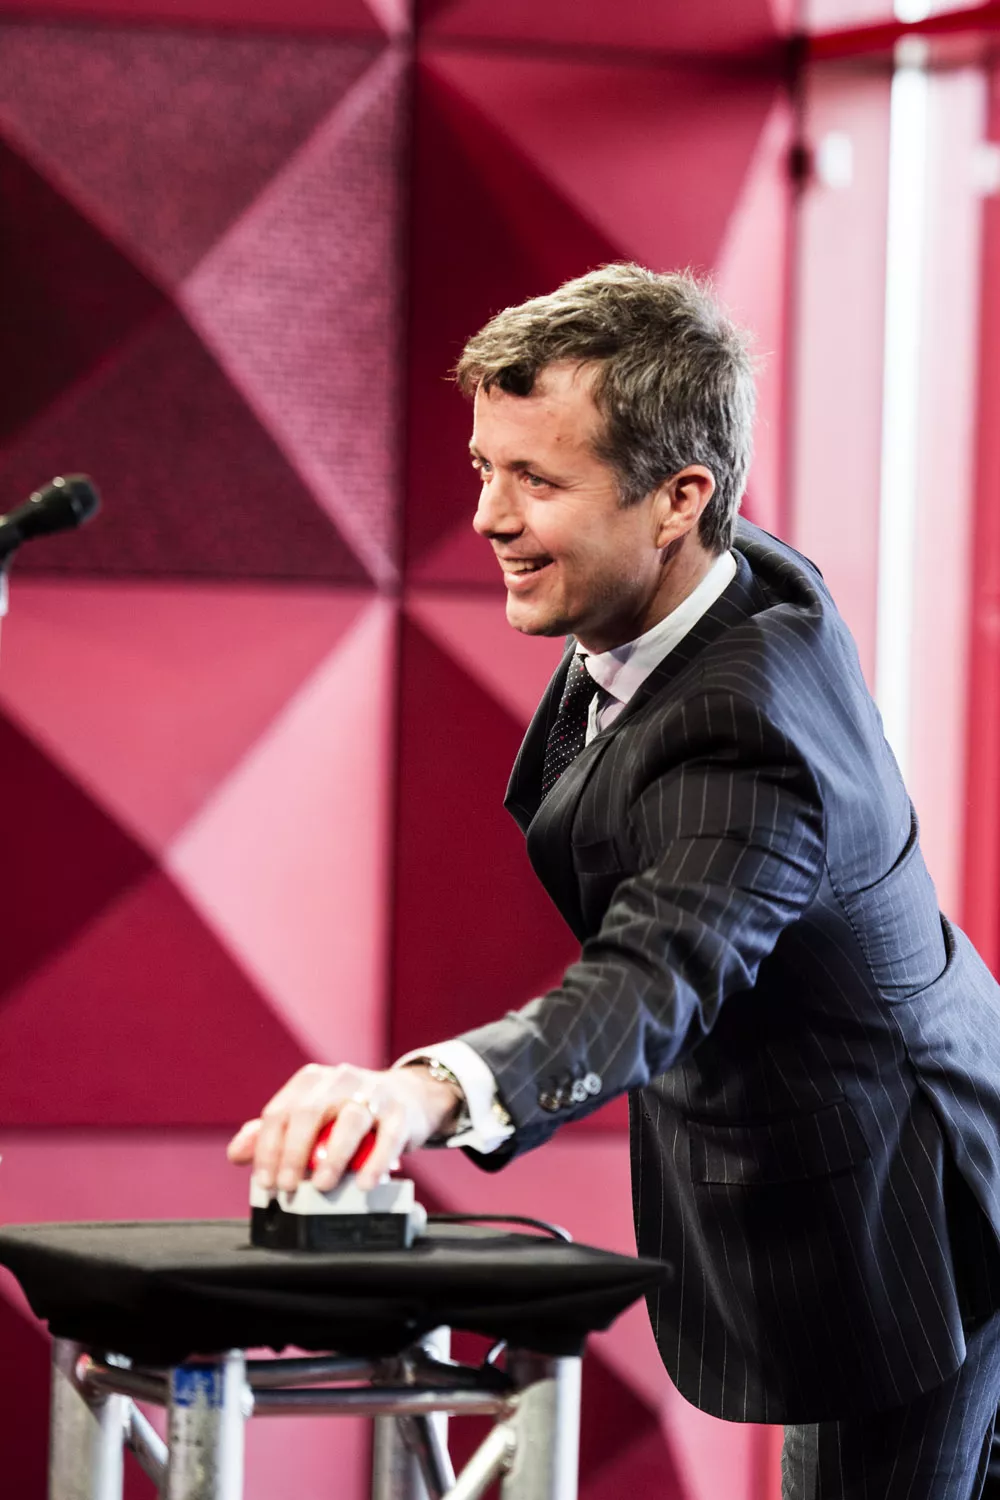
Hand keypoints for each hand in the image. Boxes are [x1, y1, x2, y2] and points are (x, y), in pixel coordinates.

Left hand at [226, 1063, 463, 1193]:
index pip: (280, 1112)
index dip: (267, 1149)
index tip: (264, 1181)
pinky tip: (364, 1183)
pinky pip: (388, 1136)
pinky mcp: (400, 1111)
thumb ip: (271, 1134)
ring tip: (324, 1186)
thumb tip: (237, 1153)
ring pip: (350, 1120)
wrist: (405, 1097)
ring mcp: (373, 1092)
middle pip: (310, 1113)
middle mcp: (339, 1080)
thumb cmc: (347, 1112)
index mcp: (310, 1081)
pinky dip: (375, 1162)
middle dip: (294, 1153)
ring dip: (334, 1156)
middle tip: (288, 1186)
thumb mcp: (309, 1117)